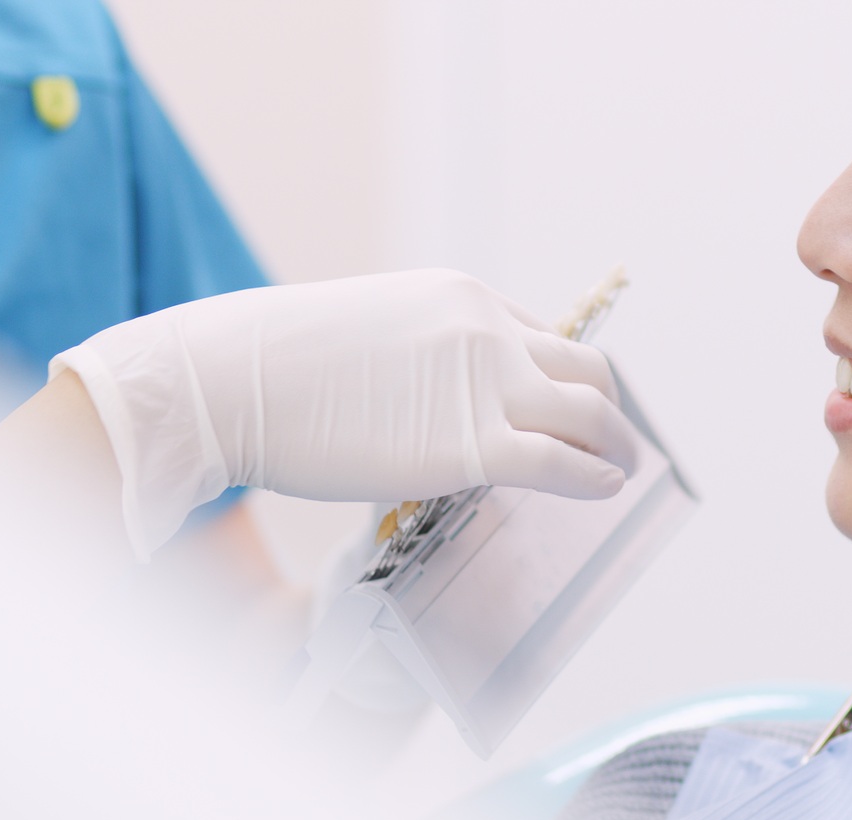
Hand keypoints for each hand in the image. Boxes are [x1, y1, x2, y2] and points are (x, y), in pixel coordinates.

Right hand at [51, 270, 639, 557]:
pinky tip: (605, 490)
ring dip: (618, 443)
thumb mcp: (369, 333)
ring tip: (623, 470)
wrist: (228, 380)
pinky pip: (563, 462)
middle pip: (588, 366)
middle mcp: (486, 331)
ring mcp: (483, 386)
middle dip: (610, 407)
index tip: (570, 412)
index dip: (564, 380)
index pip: (544, 335)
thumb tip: (436, 401)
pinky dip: (597, 476)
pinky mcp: (470, 447)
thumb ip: (422, 357)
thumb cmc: (275, 367)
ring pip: (592, 410)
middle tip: (616, 443)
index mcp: (462, 297)